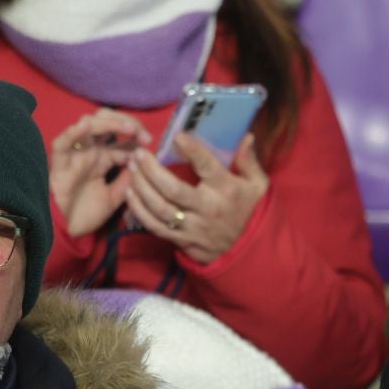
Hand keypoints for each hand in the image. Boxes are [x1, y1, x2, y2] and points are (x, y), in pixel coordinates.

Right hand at [50, 109, 149, 237]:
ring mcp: (75, 154)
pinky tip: (86, 126)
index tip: (150, 143)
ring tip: (127, 128)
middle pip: (107, 122)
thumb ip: (127, 181)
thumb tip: (141, 162)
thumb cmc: (86, 214)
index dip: (137, 138)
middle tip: (143, 136)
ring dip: (109, 123)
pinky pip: (62, 143)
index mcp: (104, 158)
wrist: (66, 232)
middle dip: (126, 123)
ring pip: (88, 125)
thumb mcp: (114, 198)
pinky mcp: (59, 163)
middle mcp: (90, 151)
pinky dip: (73, 133)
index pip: (122, 139)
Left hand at [124, 132, 269, 264]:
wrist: (246, 252)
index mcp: (226, 190)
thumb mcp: (258, 186)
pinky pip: (155, 227)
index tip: (177, 136)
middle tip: (139, 154)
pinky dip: (139, 211)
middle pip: (173, 189)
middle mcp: (207, 208)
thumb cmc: (249, 212)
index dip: (192, 150)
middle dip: (151, 170)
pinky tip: (130, 194)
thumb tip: (246, 137)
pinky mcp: (181, 241)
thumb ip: (250, 161)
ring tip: (130, 168)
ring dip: (141, 188)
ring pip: (159, 209)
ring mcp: (192, 227)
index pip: (207, 166)